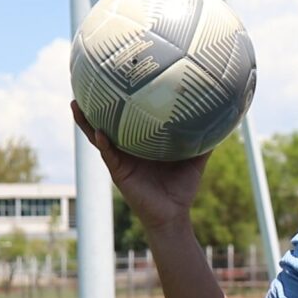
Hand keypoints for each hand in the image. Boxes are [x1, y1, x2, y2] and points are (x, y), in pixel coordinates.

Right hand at [71, 100, 210, 232]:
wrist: (174, 214)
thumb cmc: (182, 188)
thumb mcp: (195, 161)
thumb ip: (203, 142)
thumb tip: (221, 121)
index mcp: (141, 144)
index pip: (127, 121)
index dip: (118, 104)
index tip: (113, 82)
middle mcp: (127, 150)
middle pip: (106, 124)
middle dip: (94, 108)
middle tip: (84, 86)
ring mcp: (120, 161)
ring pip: (98, 137)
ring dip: (86, 123)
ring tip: (76, 104)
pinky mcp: (119, 173)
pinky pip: (109, 156)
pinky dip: (103, 144)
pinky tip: (100, 133)